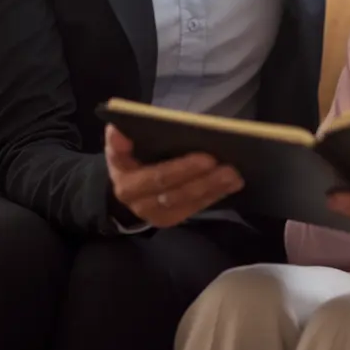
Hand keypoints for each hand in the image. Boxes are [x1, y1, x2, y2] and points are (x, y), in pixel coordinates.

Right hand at [104, 125, 243, 227]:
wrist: (127, 189)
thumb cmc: (130, 160)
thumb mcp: (120, 148)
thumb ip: (120, 141)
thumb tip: (116, 130)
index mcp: (126, 181)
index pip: (155, 176)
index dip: (179, 168)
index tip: (206, 157)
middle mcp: (139, 202)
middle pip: (172, 190)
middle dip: (198, 176)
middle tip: (223, 163)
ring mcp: (156, 214)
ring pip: (186, 201)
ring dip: (212, 187)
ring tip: (233, 174)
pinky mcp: (171, 219)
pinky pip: (194, 208)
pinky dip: (214, 194)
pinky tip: (231, 184)